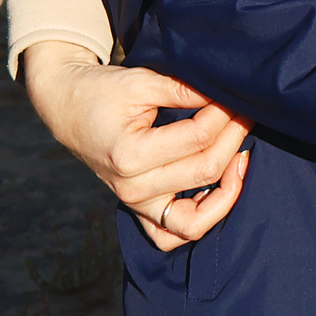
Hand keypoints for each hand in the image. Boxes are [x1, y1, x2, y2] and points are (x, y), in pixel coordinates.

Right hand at [22, 40, 251, 251]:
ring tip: (241, 154)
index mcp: (130, 155)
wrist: (70, 108)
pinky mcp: (139, 208)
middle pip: (205, 171)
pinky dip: (202, 219)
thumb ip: (184, 89)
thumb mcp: (142, 80)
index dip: (225, 113)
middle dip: (234, 137)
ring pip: (195, 220)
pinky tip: (220, 188)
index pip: (198, 137)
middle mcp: (132, 189)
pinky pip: (173, 235)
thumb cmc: (104, 91)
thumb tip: (226, 90)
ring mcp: (135, 204)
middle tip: (245, 110)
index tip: (235, 92)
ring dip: (229, 187)